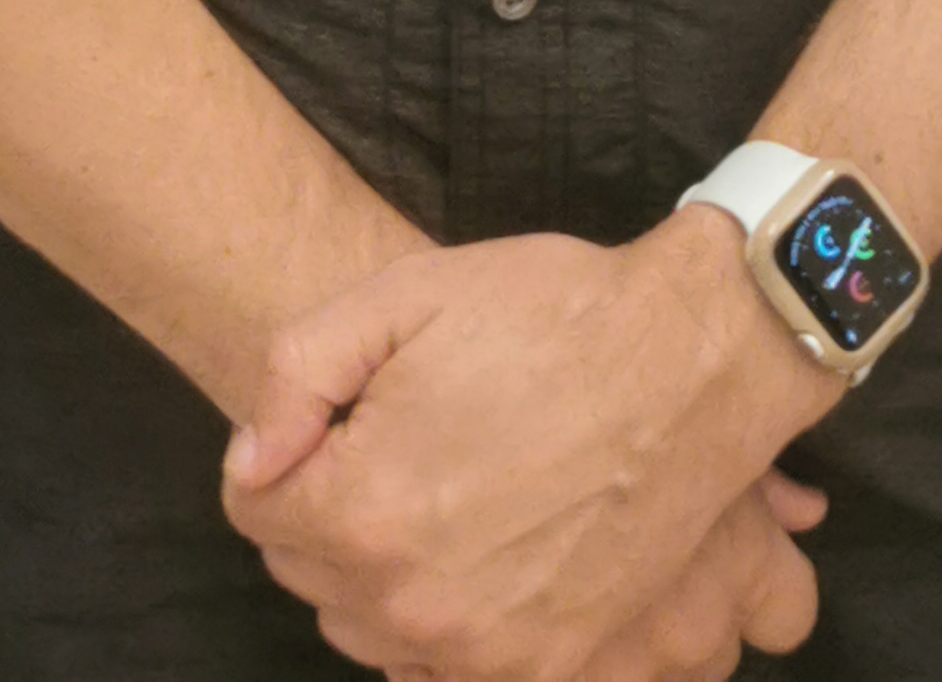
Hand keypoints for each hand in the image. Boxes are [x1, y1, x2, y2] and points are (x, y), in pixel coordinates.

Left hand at [219, 214, 839, 681]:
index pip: (255, 506)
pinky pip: (448, 669)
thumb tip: (252, 461)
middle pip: (310, 575)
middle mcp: (414, 602)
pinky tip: (478, 552)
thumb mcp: (401, 296)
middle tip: (392, 441)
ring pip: (372, 631)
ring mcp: (484, 648)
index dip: (287, 446)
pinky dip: (445, 620)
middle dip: (331, 509)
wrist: (689, 360)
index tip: (336, 416)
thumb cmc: (547, 317)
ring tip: (441, 489)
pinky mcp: (549, 666)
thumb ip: (294, 375)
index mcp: (366, 511)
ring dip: (383, 570)